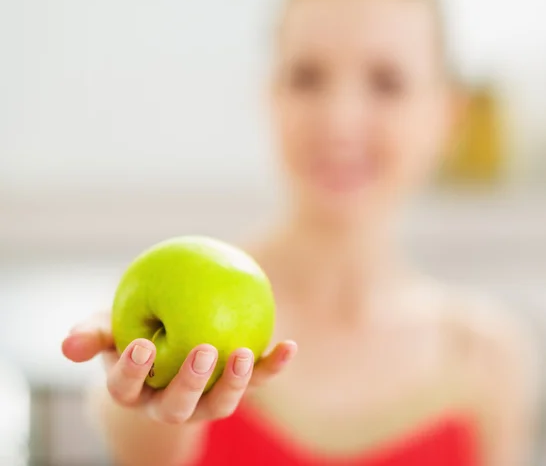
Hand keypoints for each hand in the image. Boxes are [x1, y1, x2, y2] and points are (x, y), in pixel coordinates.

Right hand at [62, 312, 296, 423]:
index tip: (141, 346)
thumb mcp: (111, 326)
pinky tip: (288, 346)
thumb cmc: (133, 329)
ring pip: (218, 404)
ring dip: (233, 384)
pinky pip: (256, 380)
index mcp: (134, 390)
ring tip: (242, 356)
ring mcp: (203, 402)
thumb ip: (94, 332)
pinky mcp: (233, 388)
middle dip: (188, 384)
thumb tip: (68, 344)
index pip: (125, 389)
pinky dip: (272, 367)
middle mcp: (168, 404)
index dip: (131, 373)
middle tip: (203, 352)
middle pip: (176, 406)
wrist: (168, 341)